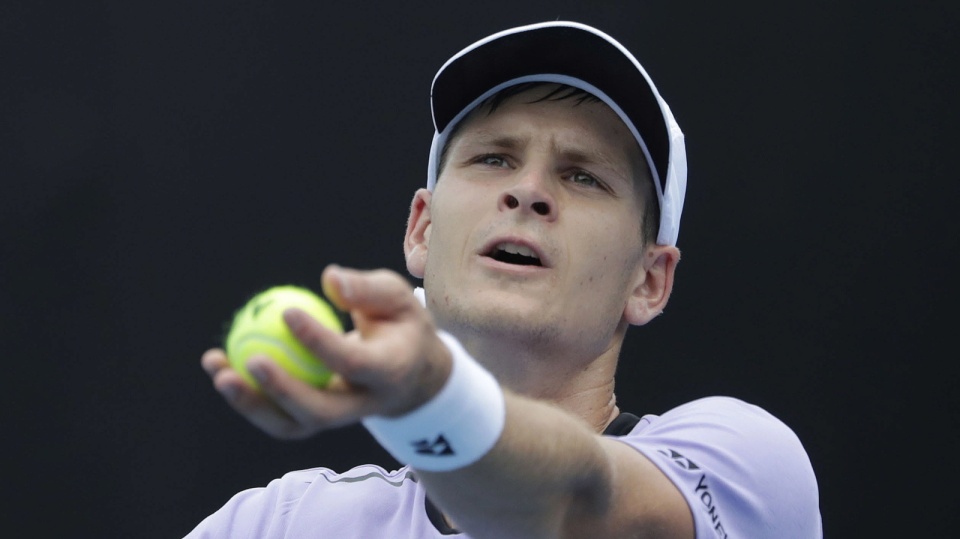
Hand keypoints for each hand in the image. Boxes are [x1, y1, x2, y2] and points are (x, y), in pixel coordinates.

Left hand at [201, 265, 452, 439]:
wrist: (410, 374)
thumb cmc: (400, 324)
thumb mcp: (398, 298)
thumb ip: (366, 289)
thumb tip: (329, 278)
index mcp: (390, 373)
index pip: (352, 362)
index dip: (318, 341)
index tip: (287, 312)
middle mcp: (364, 405)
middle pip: (320, 410)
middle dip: (282, 390)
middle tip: (248, 359)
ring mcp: (338, 419)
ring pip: (292, 424)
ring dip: (250, 402)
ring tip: (216, 367)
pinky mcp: (315, 421)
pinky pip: (276, 416)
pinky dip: (246, 396)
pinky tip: (219, 366)